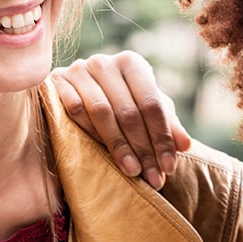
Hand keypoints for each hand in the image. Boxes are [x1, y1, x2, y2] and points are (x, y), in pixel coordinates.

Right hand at [51, 51, 193, 188]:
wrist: (79, 91)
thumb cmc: (122, 101)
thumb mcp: (147, 110)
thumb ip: (168, 124)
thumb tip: (186, 145)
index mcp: (132, 63)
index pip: (152, 104)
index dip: (161, 137)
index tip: (169, 167)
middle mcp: (105, 62)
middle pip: (128, 111)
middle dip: (143, 148)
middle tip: (154, 178)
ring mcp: (78, 70)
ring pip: (102, 113)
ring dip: (119, 146)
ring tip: (133, 172)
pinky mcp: (56, 82)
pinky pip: (75, 111)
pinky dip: (90, 134)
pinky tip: (103, 155)